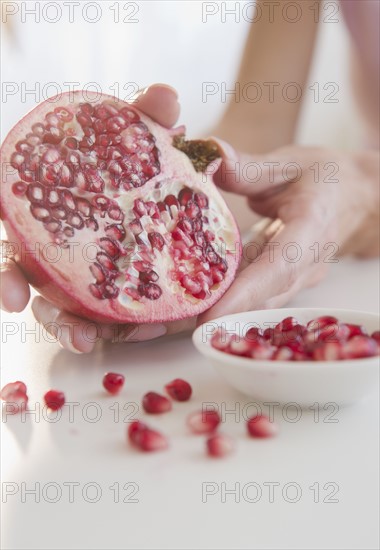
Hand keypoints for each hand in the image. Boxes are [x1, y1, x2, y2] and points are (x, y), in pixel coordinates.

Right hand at [0, 84, 185, 352]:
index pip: (9, 197)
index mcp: (47, 192)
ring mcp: (69, 266)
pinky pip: (85, 316)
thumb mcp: (144, 144)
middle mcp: (49, 233)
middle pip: (15, 259)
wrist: (166, 198)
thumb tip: (166, 97)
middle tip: (11, 298)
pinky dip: (89, 329)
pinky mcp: (95, 293)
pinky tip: (99, 340)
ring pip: (47, 298)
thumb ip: (148, 121)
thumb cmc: (140, 168)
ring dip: (55, 321)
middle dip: (7, 279)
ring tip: (79, 338)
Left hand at [198, 143, 378, 321]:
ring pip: (260, 303)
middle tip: (179, 322)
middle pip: (264, 298)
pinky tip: (197, 298)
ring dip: (223, 312)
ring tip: (181, 317)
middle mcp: (306, 264)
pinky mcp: (287, 281)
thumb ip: (248, 166)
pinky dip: (229, 300)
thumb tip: (209, 156)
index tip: (210, 315)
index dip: (245, 294)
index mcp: (310, 230)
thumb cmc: (326, 179)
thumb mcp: (289, 164)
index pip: (278, 267)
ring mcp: (298, 278)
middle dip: (222, 314)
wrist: (358, 198)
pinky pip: (257, 296)